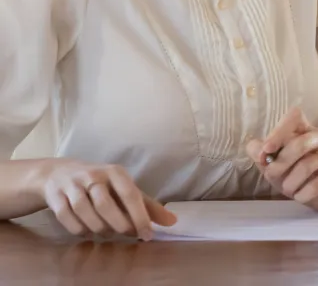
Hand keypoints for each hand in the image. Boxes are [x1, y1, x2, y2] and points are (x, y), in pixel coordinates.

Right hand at [37, 159, 175, 239]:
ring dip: (99, 228)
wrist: (59, 173)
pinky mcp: (55, 196)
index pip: (130, 195)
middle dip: (118, 224)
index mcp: (115, 172)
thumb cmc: (100, 183)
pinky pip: (67, 217)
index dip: (140, 217)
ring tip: (108, 234)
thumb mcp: (124, 188)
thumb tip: (172, 221)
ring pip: (84, 212)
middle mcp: (93, 176)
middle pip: (105, 204)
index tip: (148, 235)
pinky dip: (79, 230)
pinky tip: (89, 234)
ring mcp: (72, 185)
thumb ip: (147, 205)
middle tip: (127, 234)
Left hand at [247, 107, 317, 213]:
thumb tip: (255, 148)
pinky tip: (300, 196)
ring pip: (308, 164)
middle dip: (280, 163)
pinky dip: (303, 193)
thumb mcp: (274, 165)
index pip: (294, 116)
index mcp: (304, 129)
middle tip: (271, 175)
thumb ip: (260, 154)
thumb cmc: (297, 175)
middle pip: (300, 143)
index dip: (279, 131)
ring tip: (288, 190)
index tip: (267, 149)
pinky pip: (317, 183)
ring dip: (291, 182)